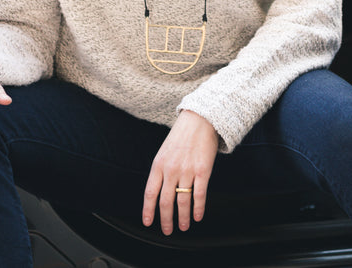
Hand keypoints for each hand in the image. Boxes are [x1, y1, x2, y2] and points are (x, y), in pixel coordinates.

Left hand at [142, 110, 218, 234]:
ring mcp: (187, 171)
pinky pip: (199, 195)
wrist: (200, 119)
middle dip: (166, 219)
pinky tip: (198, 216)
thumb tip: (159, 191)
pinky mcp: (203, 171)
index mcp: (158, 164)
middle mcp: (171, 169)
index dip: (148, 210)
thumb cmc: (181, 135)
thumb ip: (161, 170)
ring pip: (183, 201)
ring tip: (184, 226)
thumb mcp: (164, 151)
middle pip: (166, 201)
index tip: (148, 222)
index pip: (150, 192)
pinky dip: (198, 209)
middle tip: (168, 231)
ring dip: (182, 218)